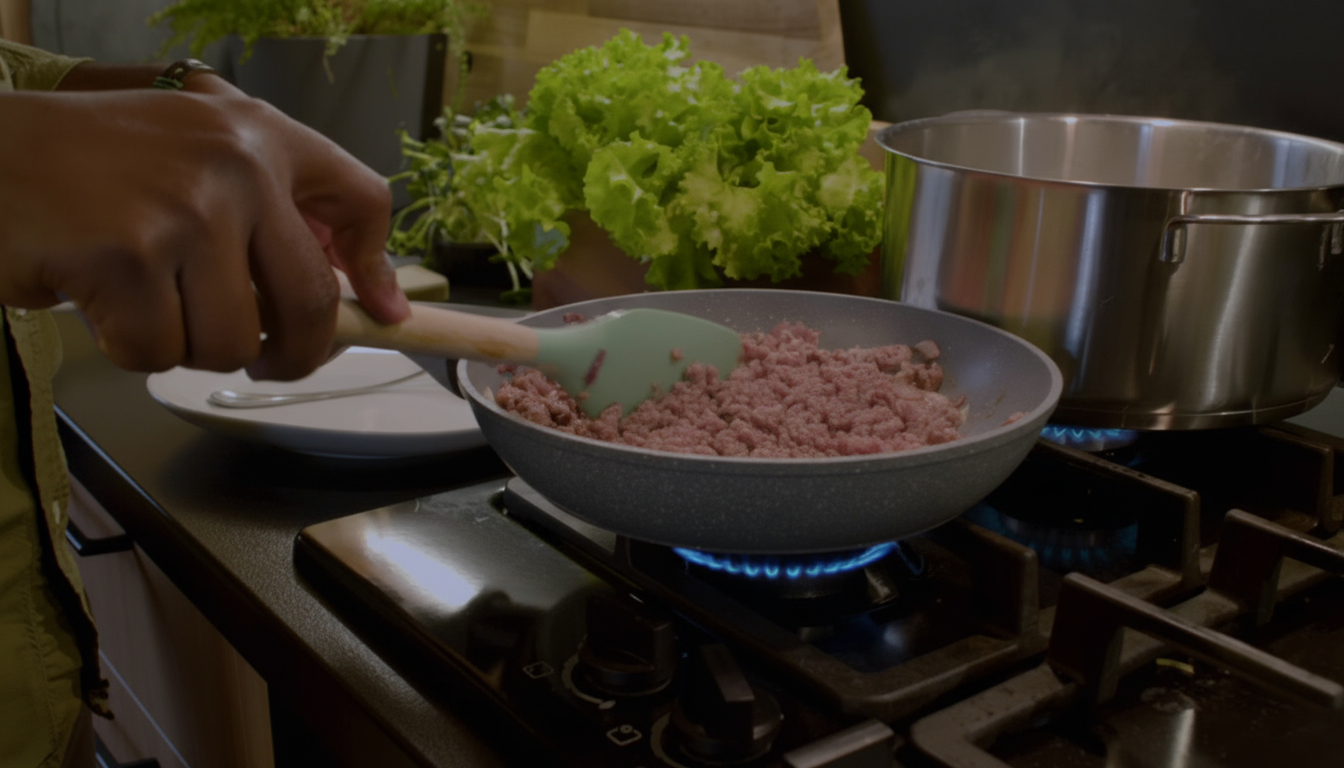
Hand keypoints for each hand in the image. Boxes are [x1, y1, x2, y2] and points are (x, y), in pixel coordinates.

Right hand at [0, 79, 409, 379]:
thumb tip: (366, 297)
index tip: (383, 315)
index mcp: (258, 135)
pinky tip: (102, 303)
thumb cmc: (89, 166)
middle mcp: (235, 164)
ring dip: (188, 345)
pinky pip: (160, 351)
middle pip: (312, 301)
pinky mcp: (129, 257)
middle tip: (264, 361)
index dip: (377, 270)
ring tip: (147, 302)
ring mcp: (184, 210)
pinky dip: (131, 348)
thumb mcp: (194, 159)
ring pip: (232, 341)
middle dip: (293, 353)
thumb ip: (271, 213)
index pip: (360, 197)